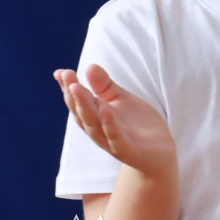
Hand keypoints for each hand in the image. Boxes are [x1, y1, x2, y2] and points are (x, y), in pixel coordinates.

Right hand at [54, 64, 176, 176]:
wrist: (158, 153)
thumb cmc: (137, 125)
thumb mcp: (122, 100)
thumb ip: (105, 86)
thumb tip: (89, 66)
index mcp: (96, 117)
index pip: (79, 102)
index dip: (69, 88)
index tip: (61, 72)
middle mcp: (99, 130)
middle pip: (82, 113)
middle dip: (74, 95)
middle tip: (66, 76)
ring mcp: (111, 141)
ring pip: (94, 124)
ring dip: (84, 107)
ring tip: (77, 88)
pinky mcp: (127, 150)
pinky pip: (116, 137)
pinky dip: (109, 124)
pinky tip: (106, 108)